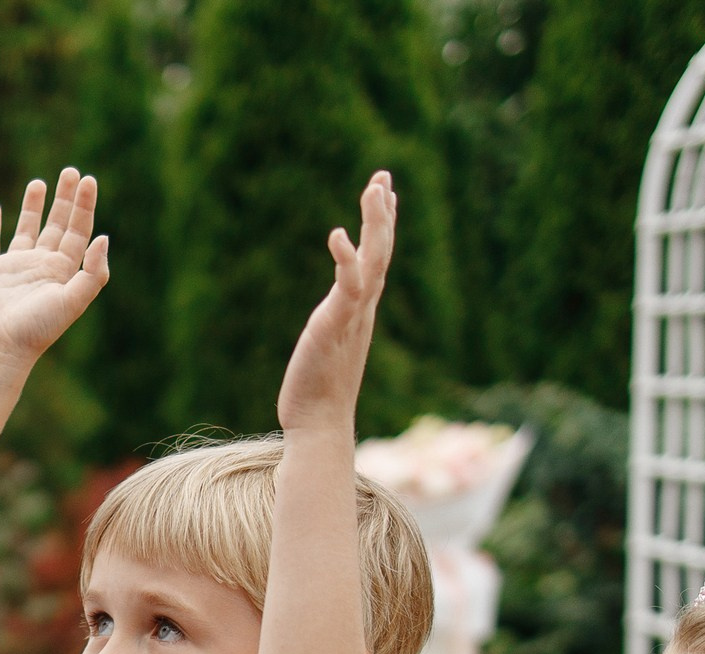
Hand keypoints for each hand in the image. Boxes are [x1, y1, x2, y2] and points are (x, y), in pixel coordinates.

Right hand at [0, 169, 110, 368]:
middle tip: (70, 172)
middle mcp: (40, 266)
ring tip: (39, 183)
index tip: (88, 180)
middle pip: (57, 225)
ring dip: (32, 207)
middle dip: (65, 199)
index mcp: (62, 271)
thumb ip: (93, 273)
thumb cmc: (37, 328)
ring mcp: (13, 267)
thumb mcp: (73, 301)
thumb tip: (104, 237)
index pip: (78, 231)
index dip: (85, 205)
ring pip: (26, 229)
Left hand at [275, 171, 396, 431]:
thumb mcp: (328, 347)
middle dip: (383, 214)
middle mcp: (362, 310)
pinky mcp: (334, 325)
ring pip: (373, 261)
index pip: (376, 260)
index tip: (386, 193)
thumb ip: (332, 327)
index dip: (382, 226)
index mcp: (360, 312)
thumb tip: (330, 320)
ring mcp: (351, 316)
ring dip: (377, 224)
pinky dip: (346, 259)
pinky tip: (339, 235)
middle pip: (381, 252)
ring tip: (376, 188)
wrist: (319, 424)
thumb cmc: (318, 393)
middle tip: (383, 178)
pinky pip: (347, 286)